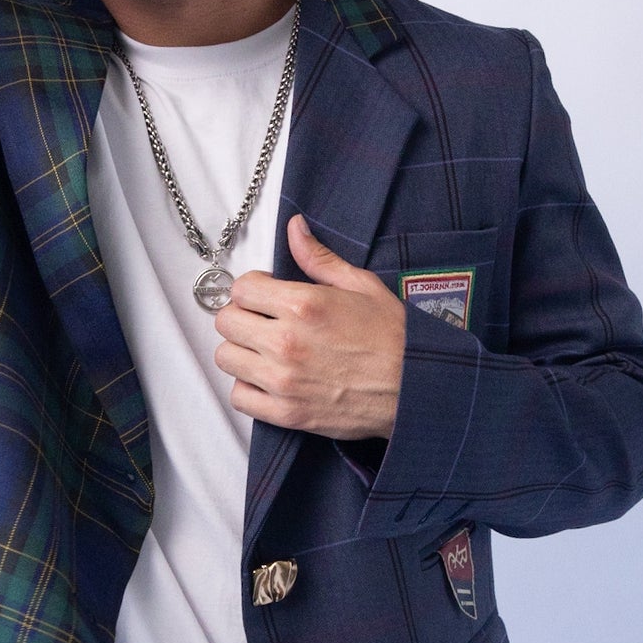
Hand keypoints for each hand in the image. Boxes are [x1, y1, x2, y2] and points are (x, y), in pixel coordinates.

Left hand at [213, 215, 406, 438]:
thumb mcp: (361, 286)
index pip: (241, 288)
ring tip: (265, 350)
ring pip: (226, 358)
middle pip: (227, 322)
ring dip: (242, 351)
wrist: (417, 389)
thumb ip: (319, 259)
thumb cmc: (394, 338)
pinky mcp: (286, 413)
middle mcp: (286, 342)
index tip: (266, 295)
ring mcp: (283, 380)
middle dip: (243, 316)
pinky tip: (268, 379)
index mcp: (303, 305)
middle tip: (264, 321)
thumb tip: (295, 228)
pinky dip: (248, 388)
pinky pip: (239, 397)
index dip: (253, 288)